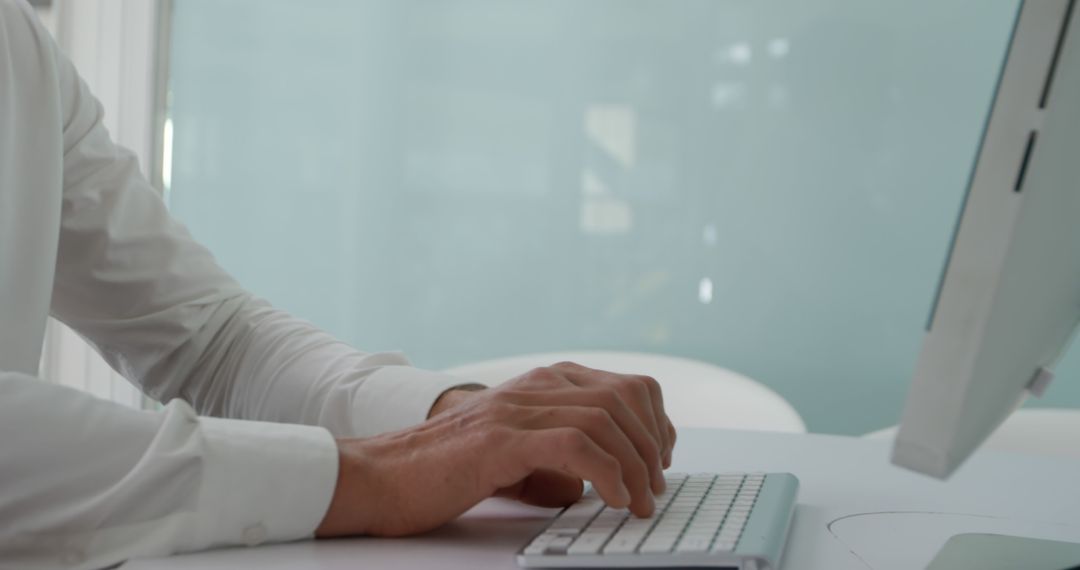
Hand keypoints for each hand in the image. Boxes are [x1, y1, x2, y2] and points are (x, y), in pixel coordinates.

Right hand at [314, 361, 676, 537]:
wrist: (380, 476)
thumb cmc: (444, 472)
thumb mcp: (514, 455)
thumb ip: (555, 455)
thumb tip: (594, 481)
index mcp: (541, 384)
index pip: (626, 385)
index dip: (656, 422)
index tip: (660, 461)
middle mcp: (534, 386)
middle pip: (625, 397)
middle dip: (652, 447)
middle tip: (653, 490)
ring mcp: (516, 409)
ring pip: (605, 418)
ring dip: (635, 466)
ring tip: (637, 502)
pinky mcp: (500, 440)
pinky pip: (574, 445)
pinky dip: (606, 473)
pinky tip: (611, 500)